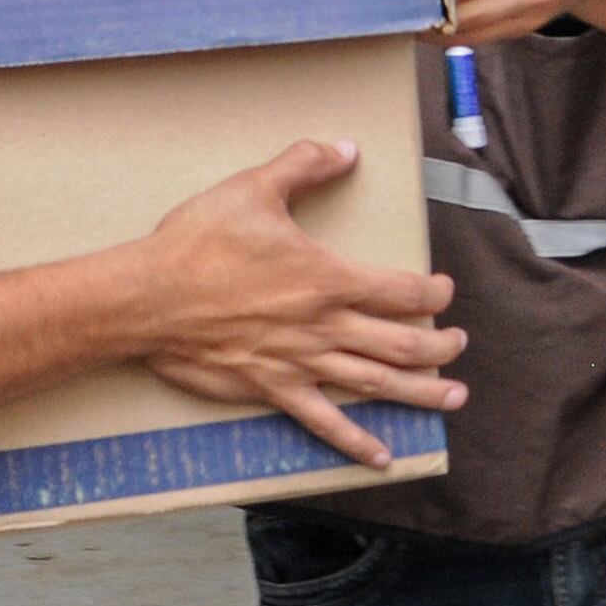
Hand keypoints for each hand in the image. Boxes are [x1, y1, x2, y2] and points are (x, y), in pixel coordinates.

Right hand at [134, 141, 466, 464]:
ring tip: (454, 398)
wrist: (146, 299)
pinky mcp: (272, 389)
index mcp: (327, 279)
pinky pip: (324, 422)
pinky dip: (356, 443)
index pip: (402, 291)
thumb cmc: (197, 243)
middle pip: (402, 342)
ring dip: (421, 392)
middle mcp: (323, 326)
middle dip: (440, 346)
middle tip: (459, 344)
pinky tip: (382, 458)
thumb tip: (346, 147)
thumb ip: (304, 164)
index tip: (443, 290)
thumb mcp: (253, 189)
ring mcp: (301, 363)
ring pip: (376, 383)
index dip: (433, 293)